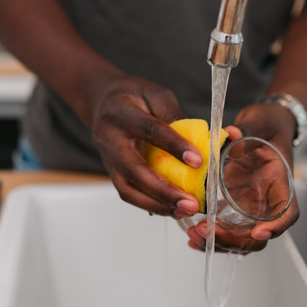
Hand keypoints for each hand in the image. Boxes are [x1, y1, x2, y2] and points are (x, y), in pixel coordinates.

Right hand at [89, 74, 204, 217]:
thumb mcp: (156, 95)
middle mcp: (110, 139)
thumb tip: (203, 141)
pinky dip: (151, 205)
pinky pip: (129, 193)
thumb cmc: (134, 96)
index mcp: (122, 113)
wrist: (103, 102)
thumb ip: (175, 116)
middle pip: (135, 170)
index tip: (198, 161)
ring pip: (128, 189)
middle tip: (191, 203)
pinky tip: (172, 210)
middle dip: (164, 191)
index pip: (150, 131)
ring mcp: (108, 159)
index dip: (174, 146)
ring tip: (184, 211)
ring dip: (157, 204)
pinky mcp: (112, 173)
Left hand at [185, 104, 299, 253]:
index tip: (259, 231)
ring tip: (195, 235)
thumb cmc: (268, 126)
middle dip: (234, 240)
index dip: (276, 226)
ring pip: (240, 239)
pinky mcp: (235, 207)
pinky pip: (226, 230)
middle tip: (207, 231)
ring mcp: (251, 208)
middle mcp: (267, 202)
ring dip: (219, 242)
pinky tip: (193, 238)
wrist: (263, 127)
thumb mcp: (260, 122)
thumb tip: (231, 133)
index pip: (288, 212)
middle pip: (258, 235)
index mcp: (280, 184)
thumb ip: (247, 129)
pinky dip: (211, 238)